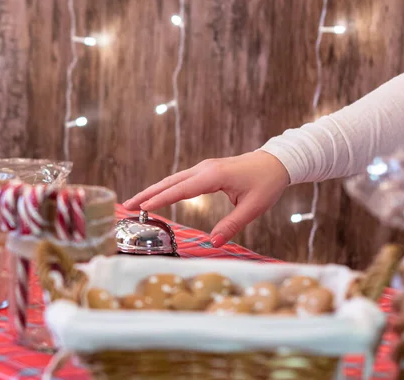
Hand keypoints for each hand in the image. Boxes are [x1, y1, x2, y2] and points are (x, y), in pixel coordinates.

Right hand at [123, 150, 289, 246]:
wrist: (277, 162)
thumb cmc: (267, 183)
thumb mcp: (253, 207)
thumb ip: (232, 225)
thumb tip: (213, 242)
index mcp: (213, 176)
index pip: (180, 190)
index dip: (160, 199)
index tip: (141, 207)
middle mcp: (204, 169)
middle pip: (170, 182)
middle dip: (148, 193)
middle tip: (126, 205)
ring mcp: (205, 167)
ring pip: (173, 179)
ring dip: (154, 190)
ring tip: (136, 202)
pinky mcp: (207, 170)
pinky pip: (182, 179)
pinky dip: (167, 187)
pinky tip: (159, 195)